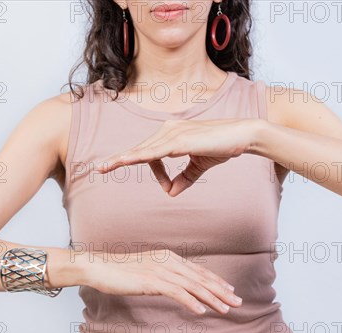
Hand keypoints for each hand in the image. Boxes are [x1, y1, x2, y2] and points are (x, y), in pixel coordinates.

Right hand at [82, 249, 242, 314]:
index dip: (215, 281)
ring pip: (192, 286)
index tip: (230, 290)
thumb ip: (162, 274)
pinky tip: (201, 311)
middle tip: (237, 301)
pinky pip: (175, 292)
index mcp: (168, 257)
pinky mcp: (151, 281)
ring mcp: (159, 270)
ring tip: (225, 308)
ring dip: (211, 298)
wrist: (99, 266)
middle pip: (200, 278)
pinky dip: (190, 301)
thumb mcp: (146, 269)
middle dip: (220, 290)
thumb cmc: (120, 270)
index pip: (197, 271)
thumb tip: (175, 285)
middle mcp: (167, 261)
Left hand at [93, 119, 256, 196]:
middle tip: (99, 168)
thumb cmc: (222, 147)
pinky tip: (126, 160)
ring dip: (124, 159)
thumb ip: (184, 178)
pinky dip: (140, 156)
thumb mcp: (199, 166)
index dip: (150, 170)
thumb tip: (171, 193)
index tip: (162, 186)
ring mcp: (174, 133)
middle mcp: (169, 131)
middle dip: (119, 159)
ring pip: (144, 149)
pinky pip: (156, 151)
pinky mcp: (181, 139)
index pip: (150, 152)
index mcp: (171, 134)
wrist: (242, 136)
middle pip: (139, 148)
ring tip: (106, 167)